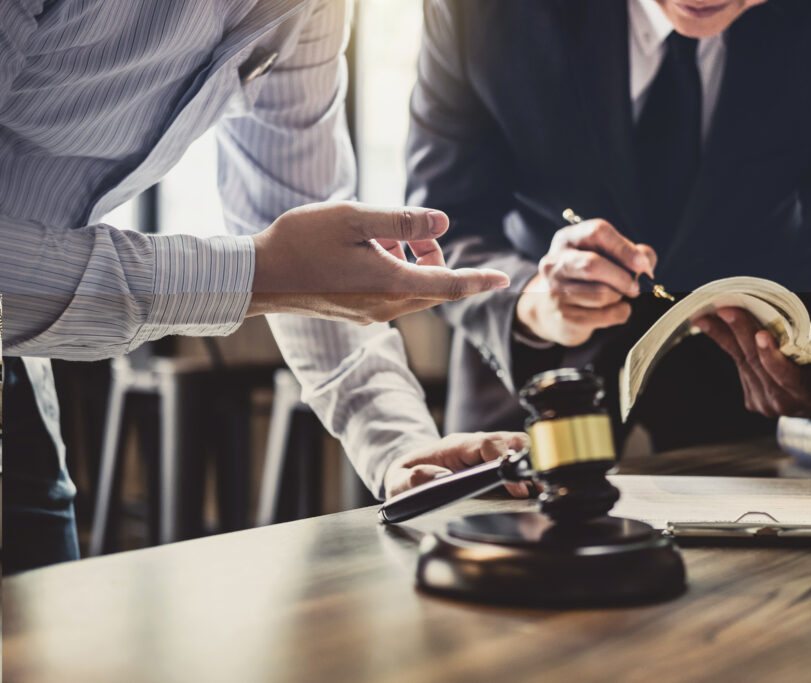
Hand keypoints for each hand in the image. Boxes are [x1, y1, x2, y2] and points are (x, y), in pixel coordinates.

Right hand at [248, 201, 509, 322]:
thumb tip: (443, 224)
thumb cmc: (301, 242)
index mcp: (391, 285)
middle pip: (435, 283)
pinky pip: (393, 291)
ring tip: (375, 235)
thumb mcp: (354, 219)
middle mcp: (387, 306)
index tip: (503, 279)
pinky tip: (364, 249)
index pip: (450, 284)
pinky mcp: (358, 312)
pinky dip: (392, 268)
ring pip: (414, 286)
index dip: (479, 279)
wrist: (258, 277)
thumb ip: (402, 221)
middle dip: (432, 254)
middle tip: (405, 227)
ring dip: (409, 259)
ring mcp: (372, 313)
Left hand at [383, 431, 530, 498]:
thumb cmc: (405, 480)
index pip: (487, 444)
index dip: (505, 461)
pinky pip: (517, 462)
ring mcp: (486, 453)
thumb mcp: (397, 483)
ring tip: (541, 491)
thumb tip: (439, 478)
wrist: (408, 476)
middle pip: (511, 441)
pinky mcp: (493, 463)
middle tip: (538, 487)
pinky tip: (536, 491)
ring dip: (531, 467)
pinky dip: (529, 473)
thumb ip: (412, 479)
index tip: (516, 486)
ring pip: (518, 448)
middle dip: (527, 461)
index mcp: (454, 446)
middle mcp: (474, 445)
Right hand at [515, 219, 656, 345]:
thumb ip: (632, 253)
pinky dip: (620, 313)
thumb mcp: (606, 256)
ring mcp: (555, 290)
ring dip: (620, 296)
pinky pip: (604, 315)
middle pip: (593, 264)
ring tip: (618, 296)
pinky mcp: (564, 316)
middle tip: (636, 286)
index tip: (642, 264)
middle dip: (622, 277)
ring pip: (601, 294)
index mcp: (568, 239)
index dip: (624, 248)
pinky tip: (616, 309)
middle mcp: (555, 262)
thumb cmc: (587, 278)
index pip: (597, 233)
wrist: (551, 311)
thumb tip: (646, 263)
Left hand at [694, 307, 810, 418]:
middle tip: (727, 309)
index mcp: (810, 397)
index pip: (788, 378)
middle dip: (741, 334)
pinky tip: (707, 323)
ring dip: (724, 335)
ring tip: (708, 312)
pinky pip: (735, 364)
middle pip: (759, 365)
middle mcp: (784, 404)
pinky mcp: (751, 397)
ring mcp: (765, 402)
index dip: (773, 358)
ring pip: (742, 363)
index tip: (762, 336)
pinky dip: (722, 341)